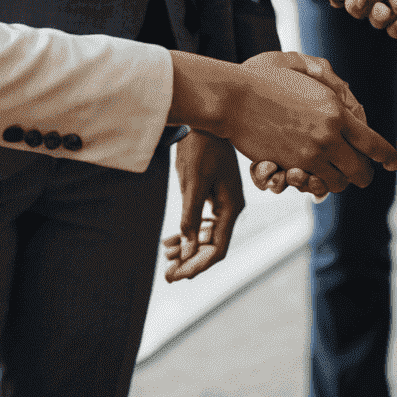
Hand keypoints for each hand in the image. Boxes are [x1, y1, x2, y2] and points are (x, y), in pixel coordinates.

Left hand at [163, 131, 244, 281]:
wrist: (203, 120)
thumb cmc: (200, 148)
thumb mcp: (193, 182)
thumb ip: (191, 216)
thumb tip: (189, 249)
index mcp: (232, 207)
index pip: (218, 249)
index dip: (198, 265)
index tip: (178, 276)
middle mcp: (230, 208)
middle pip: (212, 246)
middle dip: (190, 261)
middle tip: (168, 276)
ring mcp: (222, 202)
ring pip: (206, 236)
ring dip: (187, 248)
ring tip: (165, 257)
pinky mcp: (212, 195)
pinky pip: (202, 222)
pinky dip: (187, 233)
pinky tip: (169, 241)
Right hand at [167, 49, 396, 194]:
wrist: (232, 97)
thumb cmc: (261, 77)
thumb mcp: (299, 68)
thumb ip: (324, 78)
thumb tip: (343, 89)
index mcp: (337, 110)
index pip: (374, 143)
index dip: (388, 157)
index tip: (394, 163)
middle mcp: (330, 136)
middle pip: (361, 171)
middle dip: (363, 174)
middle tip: (360, 171)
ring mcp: (310, 155)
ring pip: (338, 184)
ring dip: (338, 180)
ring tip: (334, 173)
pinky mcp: (290, 167)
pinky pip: (313, 185)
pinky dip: (314, 183)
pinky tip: (311, 173)